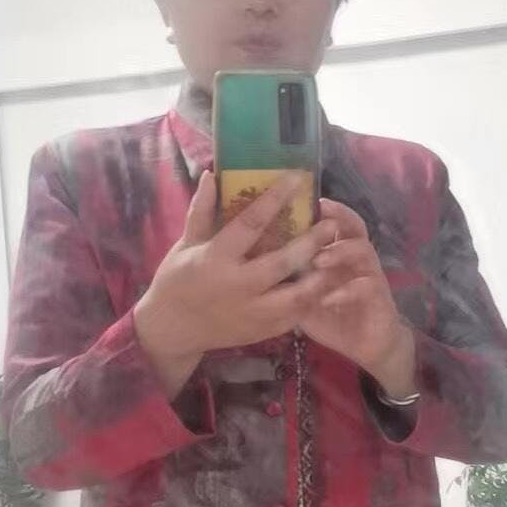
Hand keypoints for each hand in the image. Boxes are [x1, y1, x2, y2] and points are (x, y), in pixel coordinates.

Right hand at [134, 172, 336, 398]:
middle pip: (283, 262)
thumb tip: (210, 175)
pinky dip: (310, 301)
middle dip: (311, 242)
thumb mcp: (185, 244)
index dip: (275, 199)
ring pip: (296, 296)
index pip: (250, 223)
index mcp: (216, 259)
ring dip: (318, 276)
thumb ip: (201, 211)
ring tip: (333, 258)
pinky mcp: (262, 331)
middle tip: (331, 225)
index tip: (297, 179)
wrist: (172, 330)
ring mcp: (252, 312)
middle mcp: (237, 286)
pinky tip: (322, 284)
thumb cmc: (176, 280)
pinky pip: (294, 317)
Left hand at [298, 199, 416, 397]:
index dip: (324, 209)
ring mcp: (370, 276)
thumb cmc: (332, 317)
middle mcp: (357, 260)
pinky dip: (346, 291)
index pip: (334, 223)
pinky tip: (328, 299)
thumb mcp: (304, 297)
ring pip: (363, 251)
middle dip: (339, 216)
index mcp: (339, 255)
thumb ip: (291, 278)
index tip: (306, 199)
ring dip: (340, 252)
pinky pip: (366, 287)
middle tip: (321, 214)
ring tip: (319, 259)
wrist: (367, 345)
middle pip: (355, 227)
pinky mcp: (379, 298)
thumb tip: (257, 263)